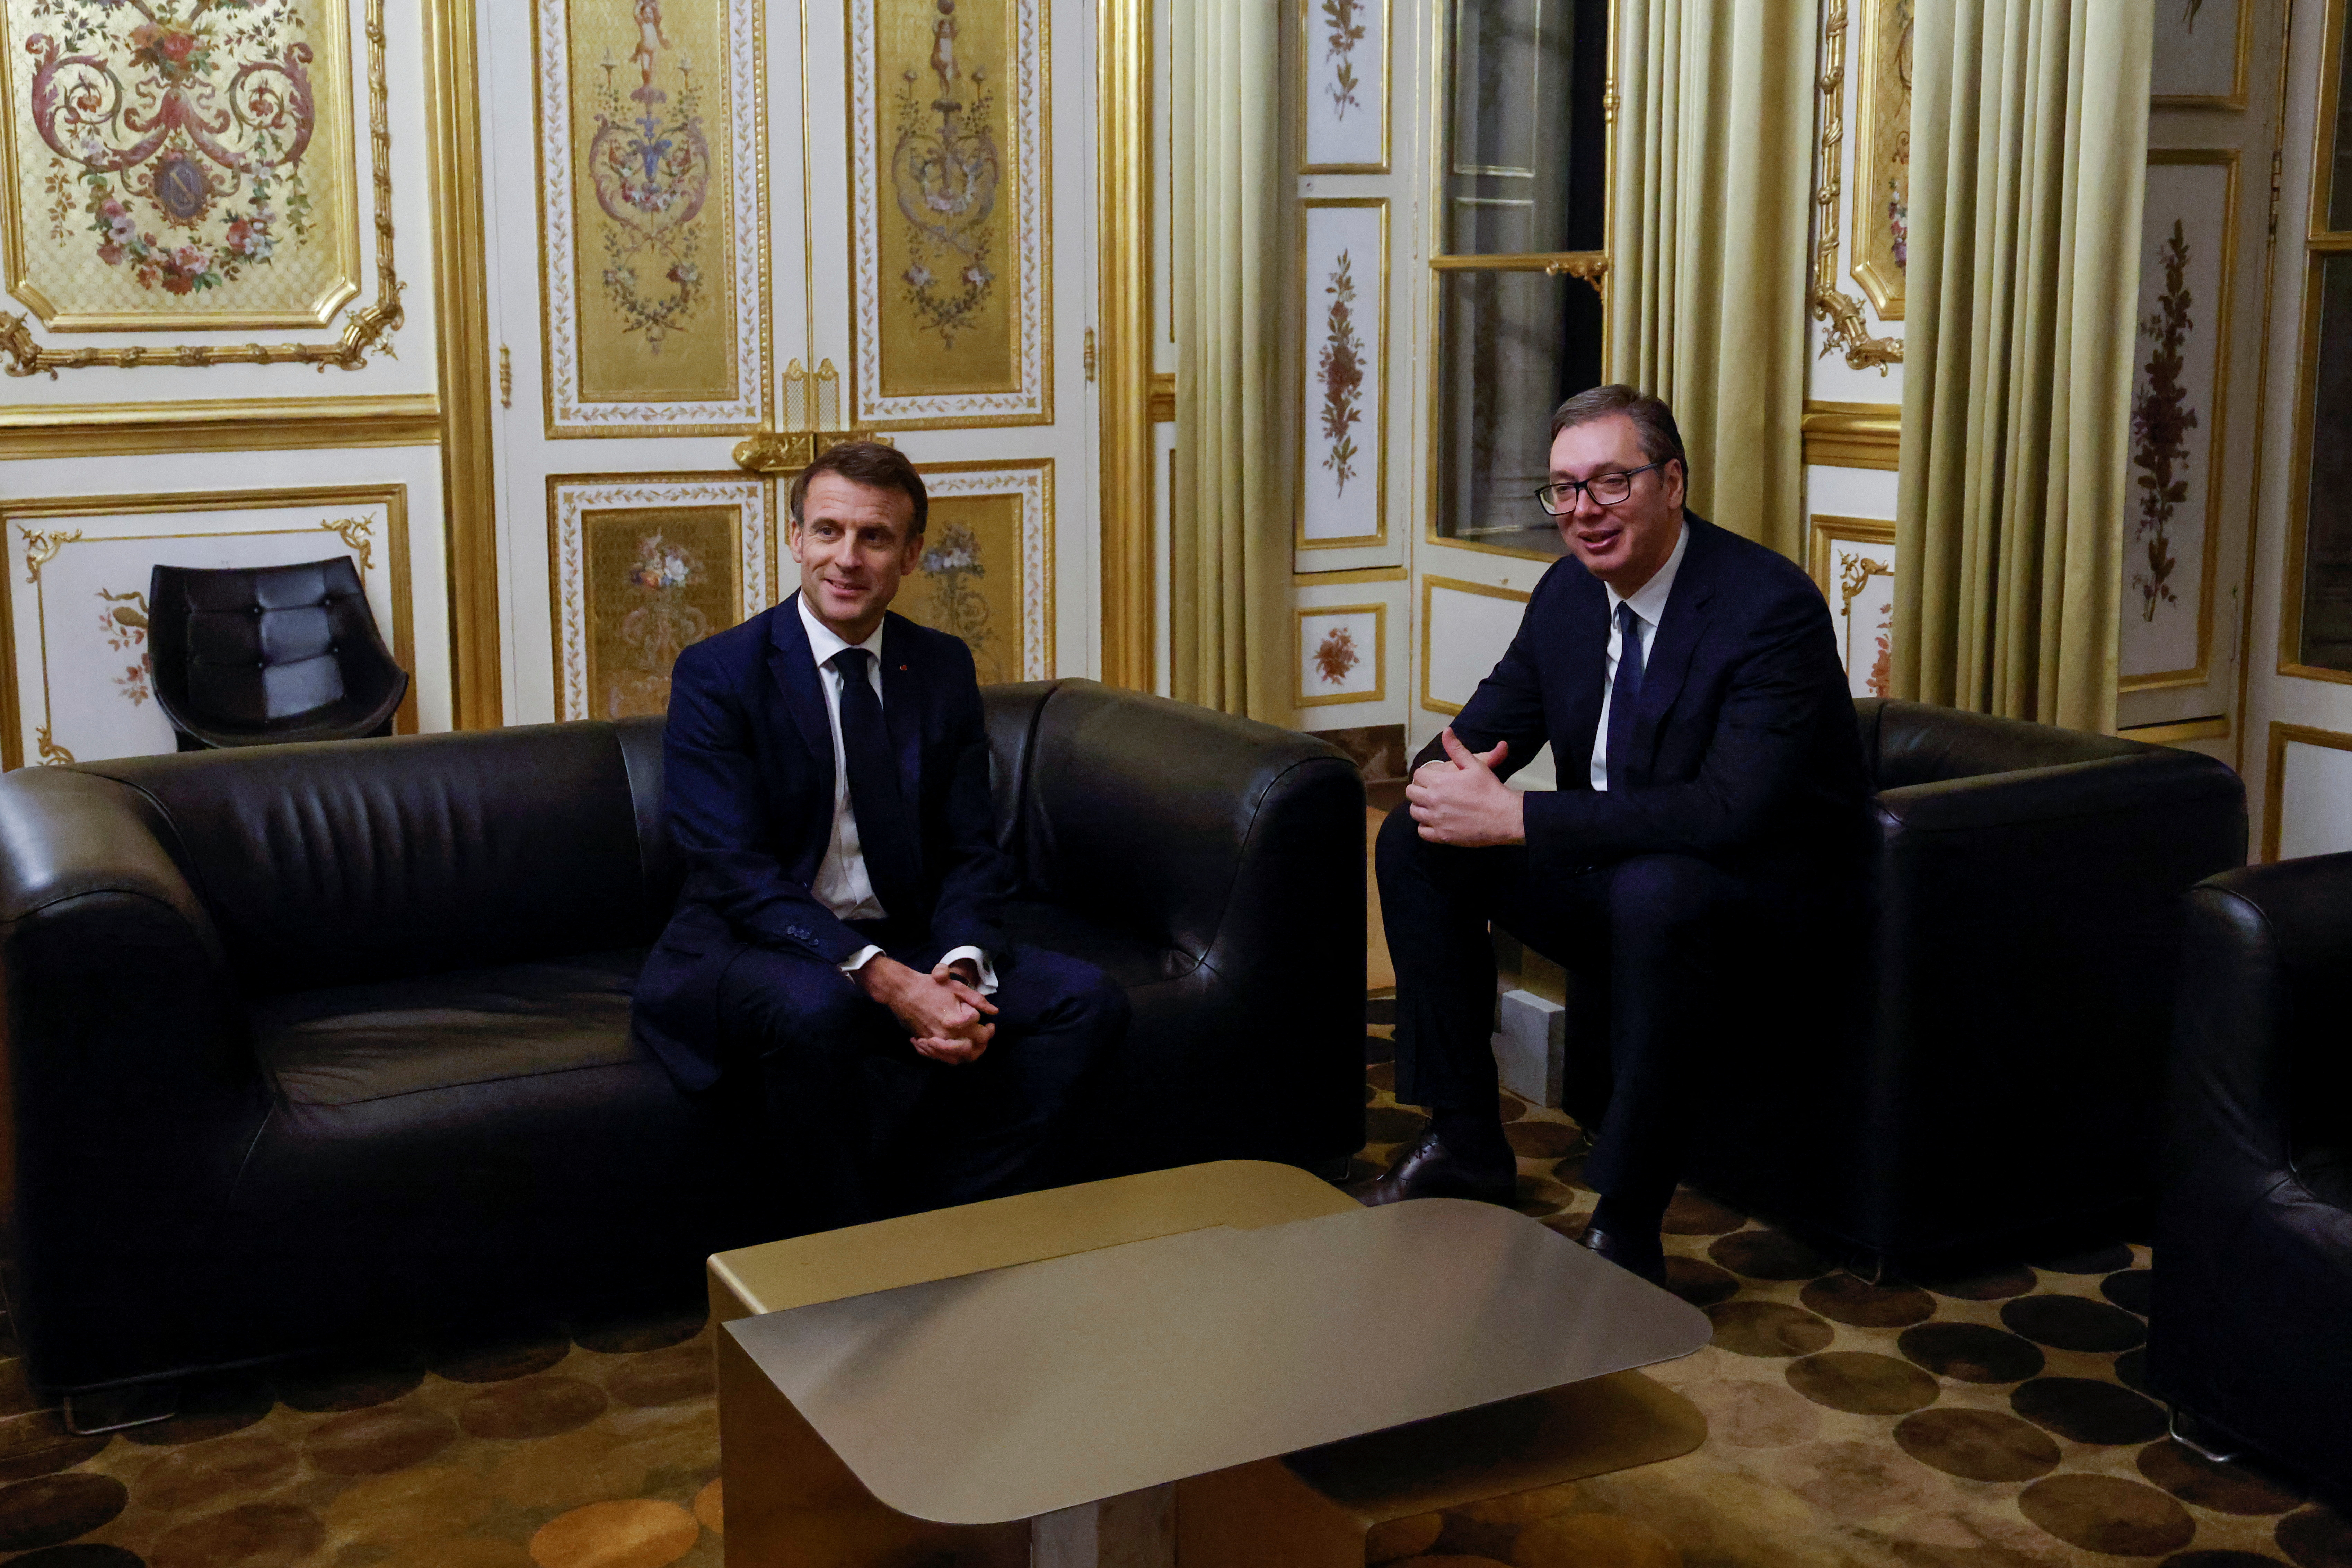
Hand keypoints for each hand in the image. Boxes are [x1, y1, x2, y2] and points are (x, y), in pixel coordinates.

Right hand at [854, 957, 998, 1063]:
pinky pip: (943, 1058)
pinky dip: (953, 1055)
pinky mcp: (926, 1045)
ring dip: (970, 1052)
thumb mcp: (956, 987)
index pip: (980, 1030)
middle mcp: (946, 1035)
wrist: (902, 991)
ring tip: (974, 1041)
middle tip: (986, 1031)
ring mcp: (935, 1042)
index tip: (985, 1019)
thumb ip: (977, 1000)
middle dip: (984, 1041)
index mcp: (954, 1020)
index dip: (984, 1023)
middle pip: (973, 1048)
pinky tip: (957, 1046)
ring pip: (959, 1058)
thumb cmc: (929, 986)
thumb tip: (994, 1012)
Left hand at [1405, 729, 1525, 846]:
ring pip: (1414, 812)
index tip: (1434, 779)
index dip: (1425, 776)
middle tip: (1432, 792)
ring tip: (1434, 806)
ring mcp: (1437, 820)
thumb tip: (1446, 730)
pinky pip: (1422, 832)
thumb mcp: (1475, 764)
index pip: (1418, 775)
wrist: (1504, 816)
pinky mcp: (1442, 836)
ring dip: (1421, 808)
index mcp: (1439, 781)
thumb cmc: (1490, 789)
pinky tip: (1437, 822)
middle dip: (1420, 791)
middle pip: (1411, 793)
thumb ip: (1456, 749)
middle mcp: (1434, 801)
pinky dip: (1426, 827)